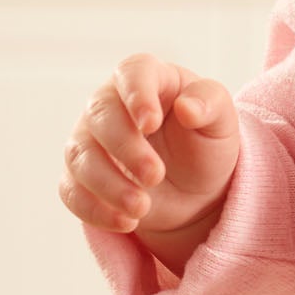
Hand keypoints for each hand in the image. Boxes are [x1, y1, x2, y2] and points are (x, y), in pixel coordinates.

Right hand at [59, 54, 240, 252]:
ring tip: (142, 208)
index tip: (150, 123)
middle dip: (126, 148)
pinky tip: (124, 223)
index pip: (132, 72)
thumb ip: (211, 104)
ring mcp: (90, 139)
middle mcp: (111, 104)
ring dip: (108, 184)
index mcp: (150, 79)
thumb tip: (187, 107)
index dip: (137, 94)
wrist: (195, 189)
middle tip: (155, 176)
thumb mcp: (222, 122)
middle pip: (101, 115)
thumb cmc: (206, 143)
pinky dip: (93, 209)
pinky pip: (71, 190)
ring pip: (80, 155)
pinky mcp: (79, 177)